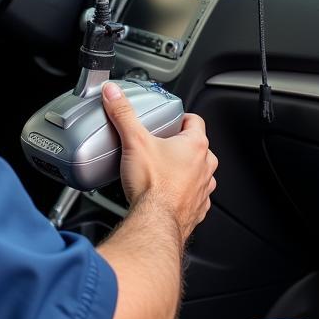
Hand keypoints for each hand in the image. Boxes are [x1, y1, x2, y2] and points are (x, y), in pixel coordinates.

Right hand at [101, 82, 216, 242]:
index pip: (195, 121)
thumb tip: (113, 94)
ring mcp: (203, 190)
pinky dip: (183, 195)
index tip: (172, 120)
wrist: (155, 224)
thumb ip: (123, 114)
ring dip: (185, 171)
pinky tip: (167, 196)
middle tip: (162, 147)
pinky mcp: (197, 210)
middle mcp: (205, 167)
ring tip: (164, 172)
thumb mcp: (134, 141)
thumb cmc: (152, 186)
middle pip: (198, 147)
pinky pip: (194, 198)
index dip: (182, 118)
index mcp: (195, 145)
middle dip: (181, 146)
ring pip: (199, 173)